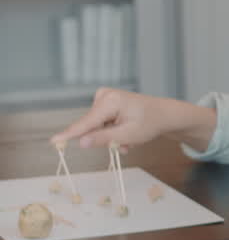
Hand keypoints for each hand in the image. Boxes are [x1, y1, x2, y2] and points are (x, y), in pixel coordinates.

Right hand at [52, 88, 170, 148]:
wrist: (164, 114)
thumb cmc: (150, 123)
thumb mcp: (129, 135)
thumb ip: (104, 139)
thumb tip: (81, 142)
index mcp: (110, 101)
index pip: (86, 122)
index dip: (70, 134)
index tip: (54, 141)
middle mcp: (104, 95)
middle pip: (92, 126)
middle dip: (106, 139)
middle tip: (125, 144)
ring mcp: (104, 97)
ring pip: (97, 126)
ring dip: (111, 136)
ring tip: (129, 138)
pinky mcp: (105, 101)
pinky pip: (101, 122)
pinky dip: (112, 130)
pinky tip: (125, 130)